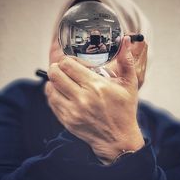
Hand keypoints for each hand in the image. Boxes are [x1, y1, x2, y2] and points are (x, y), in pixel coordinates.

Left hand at [45, 36, 144, 163]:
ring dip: (53, 81)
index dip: (67, 60)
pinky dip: (53, 94)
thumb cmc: (124, 111)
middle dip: (56, 68)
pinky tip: (60, 93)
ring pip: (50, 88)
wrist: (118, 139)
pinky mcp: (67, 121)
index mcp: (97, 86)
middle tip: (63, 68)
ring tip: (62, 81)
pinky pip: (51, 102)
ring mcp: (72, 111)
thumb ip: (126, 61)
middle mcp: (82, 98)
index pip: (68, 65)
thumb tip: (126, 40)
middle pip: (55, 74)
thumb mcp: (130, 85)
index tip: (72, 61)